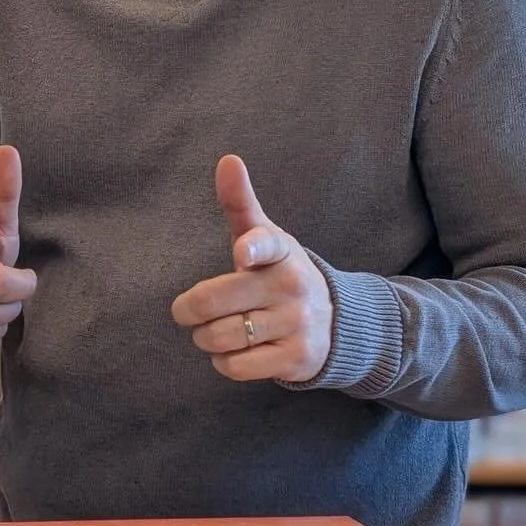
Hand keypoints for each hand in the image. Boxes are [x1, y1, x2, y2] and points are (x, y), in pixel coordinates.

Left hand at [171, 155, 332, 383]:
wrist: (336, 323)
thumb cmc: (281, 274)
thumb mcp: (267, 238)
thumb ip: (240, 203)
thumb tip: (227, 159)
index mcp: (281, 251)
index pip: (264, 245)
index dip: (251, 248)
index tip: (241, 253)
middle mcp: (292, 286)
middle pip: (214, 302)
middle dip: (189, 312)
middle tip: (188, 313)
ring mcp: (297, 323)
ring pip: (221, 338)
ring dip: (205, 339)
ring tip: (213, 333)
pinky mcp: (296, 358)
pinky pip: (236, 366)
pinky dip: (224, 362)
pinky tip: (234, 352)